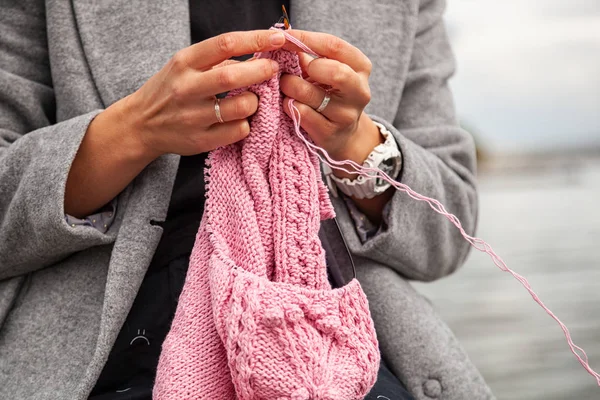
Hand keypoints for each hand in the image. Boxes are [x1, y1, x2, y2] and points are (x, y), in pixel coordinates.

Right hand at [124, 29, 285, 158]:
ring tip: (252, 100)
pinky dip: (246, 124)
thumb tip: (260, 54)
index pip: (225, 44)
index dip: (257, 39)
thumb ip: (218, 60)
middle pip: (233, 77)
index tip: (278, 38)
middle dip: (262, 71)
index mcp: (184, 62)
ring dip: (256, 102)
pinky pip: (239, 131)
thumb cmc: (171, 90)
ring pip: (242, 107)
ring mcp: (193, 117)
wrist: (141, 125)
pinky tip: (239, 120)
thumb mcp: (185, 66)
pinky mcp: (201, 140)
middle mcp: (186, 88)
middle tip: (274, 69)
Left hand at [280, 30, 382, 177]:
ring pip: (311, 94)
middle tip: (291, 71)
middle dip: (306, 68)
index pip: (334, 46)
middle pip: (335, 72)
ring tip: (285, 87)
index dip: (306, 39)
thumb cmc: (329, 94)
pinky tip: (288, 104)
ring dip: (290, 87)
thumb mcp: (327, 72)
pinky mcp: (330, 133)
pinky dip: (289, 105)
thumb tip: (283, 42)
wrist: (343, 135)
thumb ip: (309, 56)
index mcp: (360, 67)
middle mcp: (359, 91)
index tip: (284, 36)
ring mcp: (346, 115)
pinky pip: (302, 113)